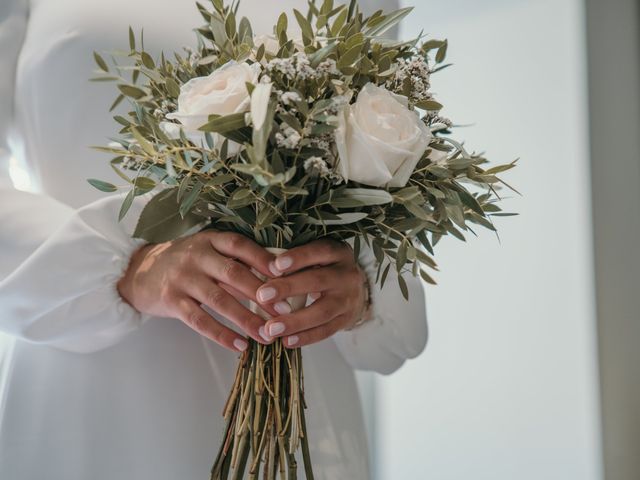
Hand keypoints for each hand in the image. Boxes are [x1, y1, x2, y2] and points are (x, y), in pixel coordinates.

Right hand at [117, 230, 282, 351]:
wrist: (138, 271)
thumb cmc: (185, 263)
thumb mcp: (207, 252)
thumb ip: (235, 262)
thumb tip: (277, 278)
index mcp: (210, 241)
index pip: (240, 246)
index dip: (263, 259)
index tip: (285, 274)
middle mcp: (196, 256)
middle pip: (233, 274)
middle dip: (261, 293)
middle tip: (284, 311)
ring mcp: (182, 278)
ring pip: (219, 300)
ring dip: (246, 319)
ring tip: (266, 335)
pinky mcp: (171, 301)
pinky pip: (200, 321)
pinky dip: (222, 334)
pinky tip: (240, 345)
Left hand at [255, 239, 368, 347]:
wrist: (355, 289)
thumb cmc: (325, 268)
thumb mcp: (317, 256)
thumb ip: (295, 260)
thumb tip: (260, 267)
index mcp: (337, 252)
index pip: (319, 251)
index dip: (298, 258)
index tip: (275, 266)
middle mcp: (346, 274)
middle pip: (318, 281)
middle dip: (289, 288)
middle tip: (262, 296)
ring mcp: (348, 299)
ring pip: (323, 311)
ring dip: (295, 321)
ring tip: (271, 328)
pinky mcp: (346, 320)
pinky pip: (326, 331)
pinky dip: (305, 337)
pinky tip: (286, 341)